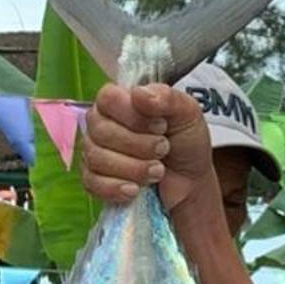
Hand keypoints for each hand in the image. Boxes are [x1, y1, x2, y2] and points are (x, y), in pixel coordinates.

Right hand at [82, 82, 217, 220]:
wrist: (191, 182)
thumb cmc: (185, 143)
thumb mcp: (187, 114)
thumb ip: (167, 98)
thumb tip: (138, 94)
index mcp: (119, 101)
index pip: (108, 99)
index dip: (134, 116)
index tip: (161, 127)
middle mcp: (101, 124)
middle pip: (101, 131)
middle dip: (139, 146)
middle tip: (163, 150)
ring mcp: (95, 152)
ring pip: (97, 158)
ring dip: (133, 168)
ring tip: (158, 171)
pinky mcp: (95, 180)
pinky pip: (93, 183)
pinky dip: (116, 188)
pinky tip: (135, 190)